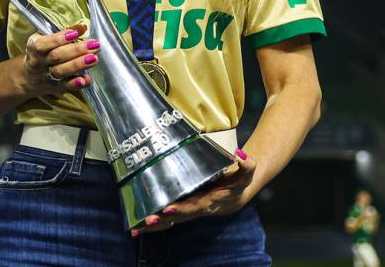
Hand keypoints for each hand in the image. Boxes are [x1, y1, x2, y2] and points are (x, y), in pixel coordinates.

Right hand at [19, 24, 100, 96]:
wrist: (27, 77)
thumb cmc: (41, 52)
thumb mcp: (45, 39)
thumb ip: (62, 33)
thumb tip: (83, 26)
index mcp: (34, 47)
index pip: (44, 44)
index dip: (59, 39)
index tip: (75, 33)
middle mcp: (39, 62)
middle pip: (56, 57)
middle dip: (77, 50)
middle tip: (95, 44)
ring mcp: (47, 76)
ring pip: (62, 71)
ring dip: (79, 65)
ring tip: (94, 58)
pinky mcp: (55, 87)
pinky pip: (66, 86)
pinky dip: (76, 84)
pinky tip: (87, 79)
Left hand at [133, 149, 255, 235]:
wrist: (235, 195)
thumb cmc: (238, 181)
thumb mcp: (247, 172)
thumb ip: (247, 164)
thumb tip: (241, 156)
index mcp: (211, 201)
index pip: (196, 206)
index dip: (183, 208)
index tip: (170, 208)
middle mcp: (198, 208)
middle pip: (179, 217)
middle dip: (164, 219)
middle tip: (148, 219)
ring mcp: (189, 210)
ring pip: (171, 222)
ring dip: (154, 226)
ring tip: (137, 228)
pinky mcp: (182, 209)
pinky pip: (166, 220)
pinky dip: (153, 225)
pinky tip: (136, 228)